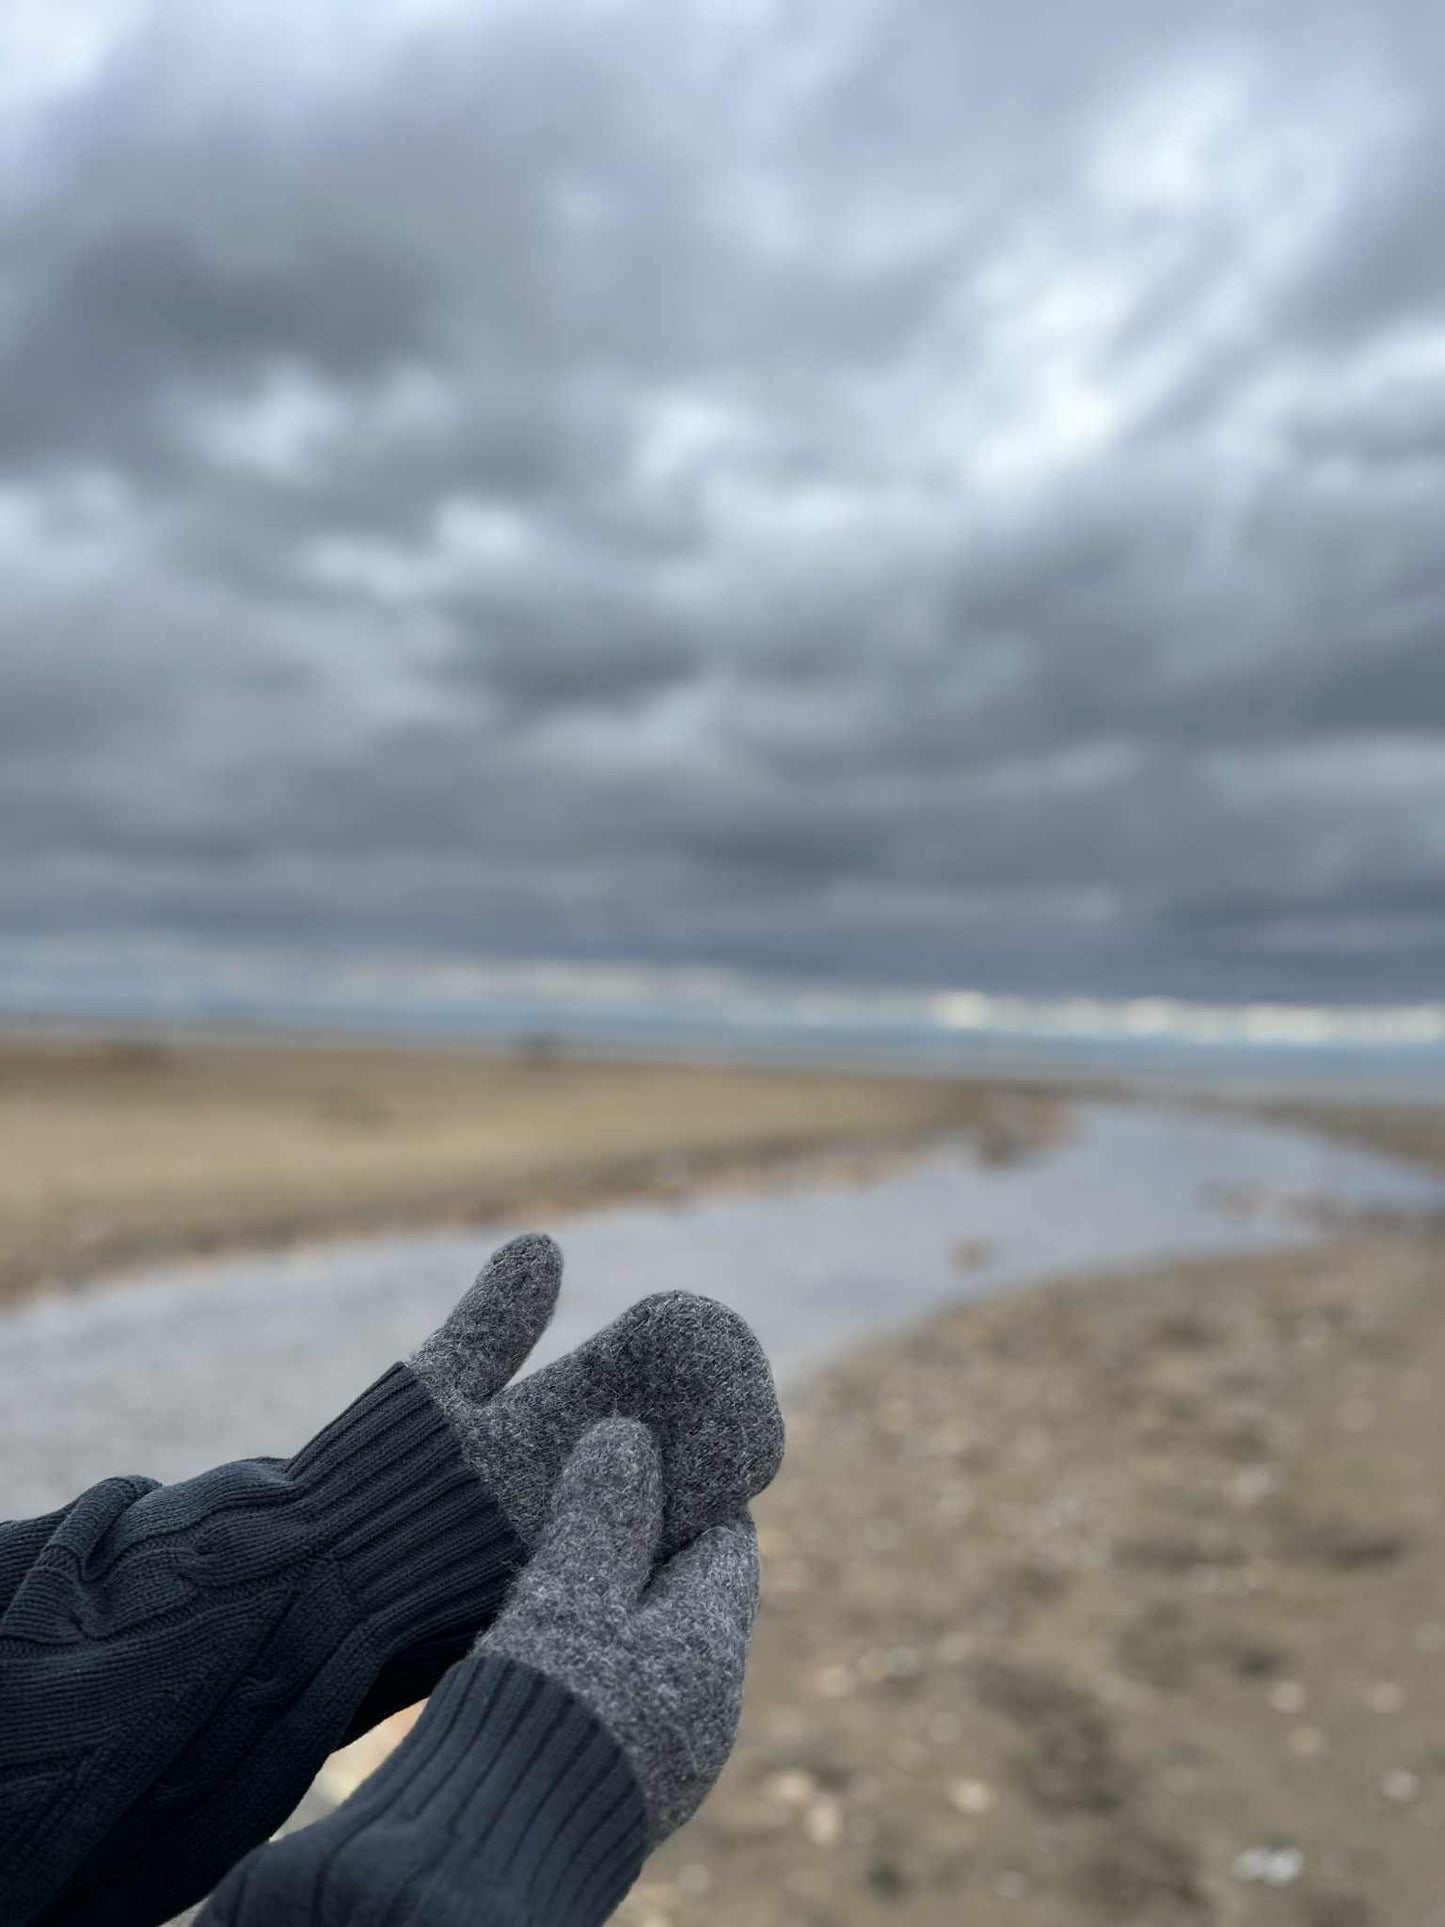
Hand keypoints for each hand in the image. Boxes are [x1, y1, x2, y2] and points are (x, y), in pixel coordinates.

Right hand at [481, 1417, 760, 1841]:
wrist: (483, 1869)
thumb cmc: (535, 1724)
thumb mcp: (568, 1599)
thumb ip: (601, 1517)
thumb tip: (630, 1436)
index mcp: (709, 1650)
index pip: (726, 1539)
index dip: (687, 1486)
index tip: (643, 1441)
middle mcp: (704, 1709)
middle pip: (689, 1595)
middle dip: (645, 1541)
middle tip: (588, 1484)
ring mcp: (664, 1758)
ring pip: (650, 1648)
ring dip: (610, 1601)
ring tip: (550, 1549)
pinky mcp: (615, 1789)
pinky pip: (619, 1696)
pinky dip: (590, 1655)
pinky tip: (536, 1638)